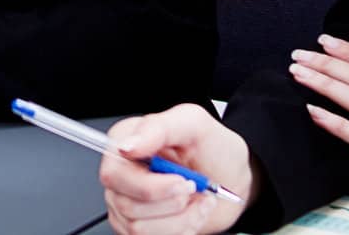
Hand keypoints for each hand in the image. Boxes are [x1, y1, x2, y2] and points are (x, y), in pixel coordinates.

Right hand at [100, 103, 255, 234]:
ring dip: (180, 219)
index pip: (114, 174)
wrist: (234, 178)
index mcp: (125, 144)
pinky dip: (182, 230)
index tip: (181, 181)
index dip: (147, 186)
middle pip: (126, 206)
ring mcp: (129, 204)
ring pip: (138, 228)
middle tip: (192, 188)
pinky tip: (192, 213)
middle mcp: (122, 176)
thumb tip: (125, 146)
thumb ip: (158, 129)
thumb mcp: (193, 124)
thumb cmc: (213, 148)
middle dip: (171, 203)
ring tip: (196, 201)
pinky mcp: (143, 227)